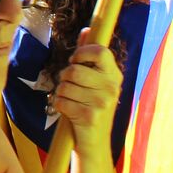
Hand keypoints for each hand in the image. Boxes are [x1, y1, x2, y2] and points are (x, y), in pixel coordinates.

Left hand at [52, 28, 121, 150]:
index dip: (81, 53)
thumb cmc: (91, 106)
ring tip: (70, 100)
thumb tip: (87, 30)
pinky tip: (68, 111)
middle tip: (70, 87)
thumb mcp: (94, 80)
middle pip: (74, 70)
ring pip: (64, 85)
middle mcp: (112, 88)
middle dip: (64, 77)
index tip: (75, 61)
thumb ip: (90, 55)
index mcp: (115, 75)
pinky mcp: (89, 116)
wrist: (94, 142)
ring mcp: (102, 103)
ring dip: (60, 93)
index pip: (100, 51)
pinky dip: (58, 105)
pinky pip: (60, 101)